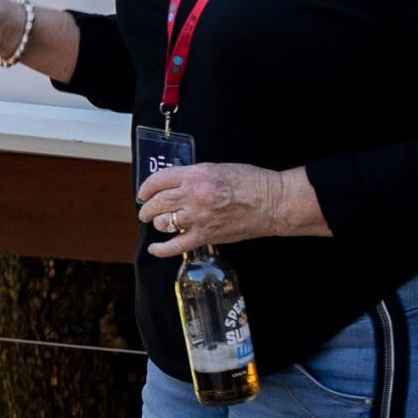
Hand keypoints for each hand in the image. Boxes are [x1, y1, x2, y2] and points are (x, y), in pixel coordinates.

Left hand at [137, 162, 313, 256]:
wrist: (273, 203)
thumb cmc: (250, 182)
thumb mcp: (216, 168)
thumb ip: (193, 176)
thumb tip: (173, 185)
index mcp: (195, 176)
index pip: (159, 180)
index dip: (146, 187)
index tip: (144, 192)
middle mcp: (193, 196)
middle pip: (157, 202)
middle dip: (147, 207)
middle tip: (146, 210)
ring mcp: (198, 218)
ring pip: (163, 222)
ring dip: (156, 223)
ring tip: (158, 222)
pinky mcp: (206, 236)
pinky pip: (176, 246)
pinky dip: (161, 249)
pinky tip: (154, 249)